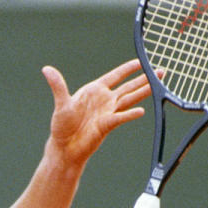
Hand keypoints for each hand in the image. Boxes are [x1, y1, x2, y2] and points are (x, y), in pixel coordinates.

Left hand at [43, 59, 157, 167]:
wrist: (64, 146)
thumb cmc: (62, 125)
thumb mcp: (61, 103)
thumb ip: (58, 86)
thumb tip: (46, 69)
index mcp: (95, 90)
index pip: (115, 76)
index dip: (128, 68)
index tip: (142, 61)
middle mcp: (105, 100)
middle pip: (129, 86)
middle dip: (144, 78)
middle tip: (161, 71)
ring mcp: (108, 112)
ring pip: (130, 99)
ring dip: (144, 92)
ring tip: (158, 85)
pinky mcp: (107, 125)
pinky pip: (120, 117)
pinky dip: (129, 114)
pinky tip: (140, 111)